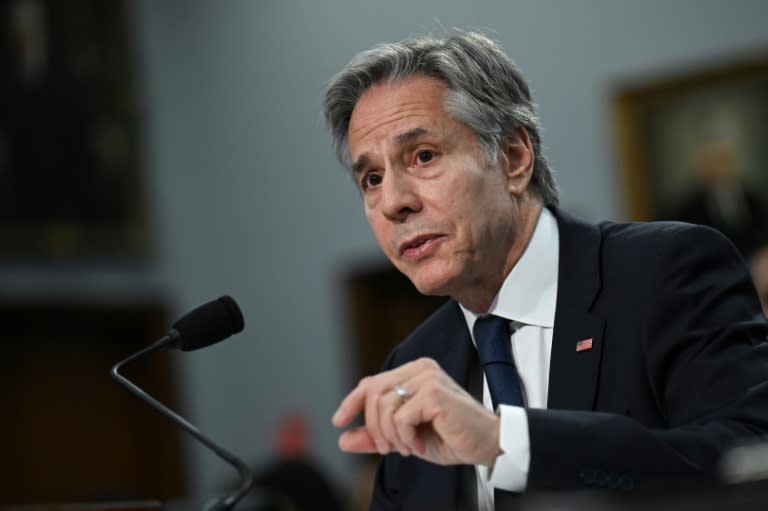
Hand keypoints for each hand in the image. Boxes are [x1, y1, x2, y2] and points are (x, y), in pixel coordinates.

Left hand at [332, 357, 501, 465]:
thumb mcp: (405, 438)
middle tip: (387, 449)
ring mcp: (427, 378)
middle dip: (373, 427)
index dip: (351, 402)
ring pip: (384, 406)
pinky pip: (400, 417)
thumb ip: (376, 436)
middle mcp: (420, 369)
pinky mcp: (433, 393)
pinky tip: (420, 447)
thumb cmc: (450, 438)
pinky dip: (405, 438)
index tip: (338, 422)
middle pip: (373, 393)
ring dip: (391, 436)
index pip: (371, 383)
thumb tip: (342, 439)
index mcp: (413, 373)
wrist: (487, 444)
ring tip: (408, 449)